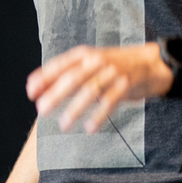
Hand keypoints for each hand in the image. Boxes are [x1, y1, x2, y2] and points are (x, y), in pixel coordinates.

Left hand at [26, 42, 172, 133]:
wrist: (151, 63)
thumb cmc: (114, 66)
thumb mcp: (90, 65)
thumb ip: (67, 75)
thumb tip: (37, 89)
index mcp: (84, 54)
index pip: (59, 64)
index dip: (43, 77)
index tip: (30, 92)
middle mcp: (96, 60)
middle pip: (72, 77)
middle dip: (55, 94)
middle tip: (41, 110)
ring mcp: (112, 72)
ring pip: (90, 90)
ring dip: (75, 108)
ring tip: (63, 125)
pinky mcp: (125, 84)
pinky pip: (110, 101)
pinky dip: (99, 115)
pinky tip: (89, 128)